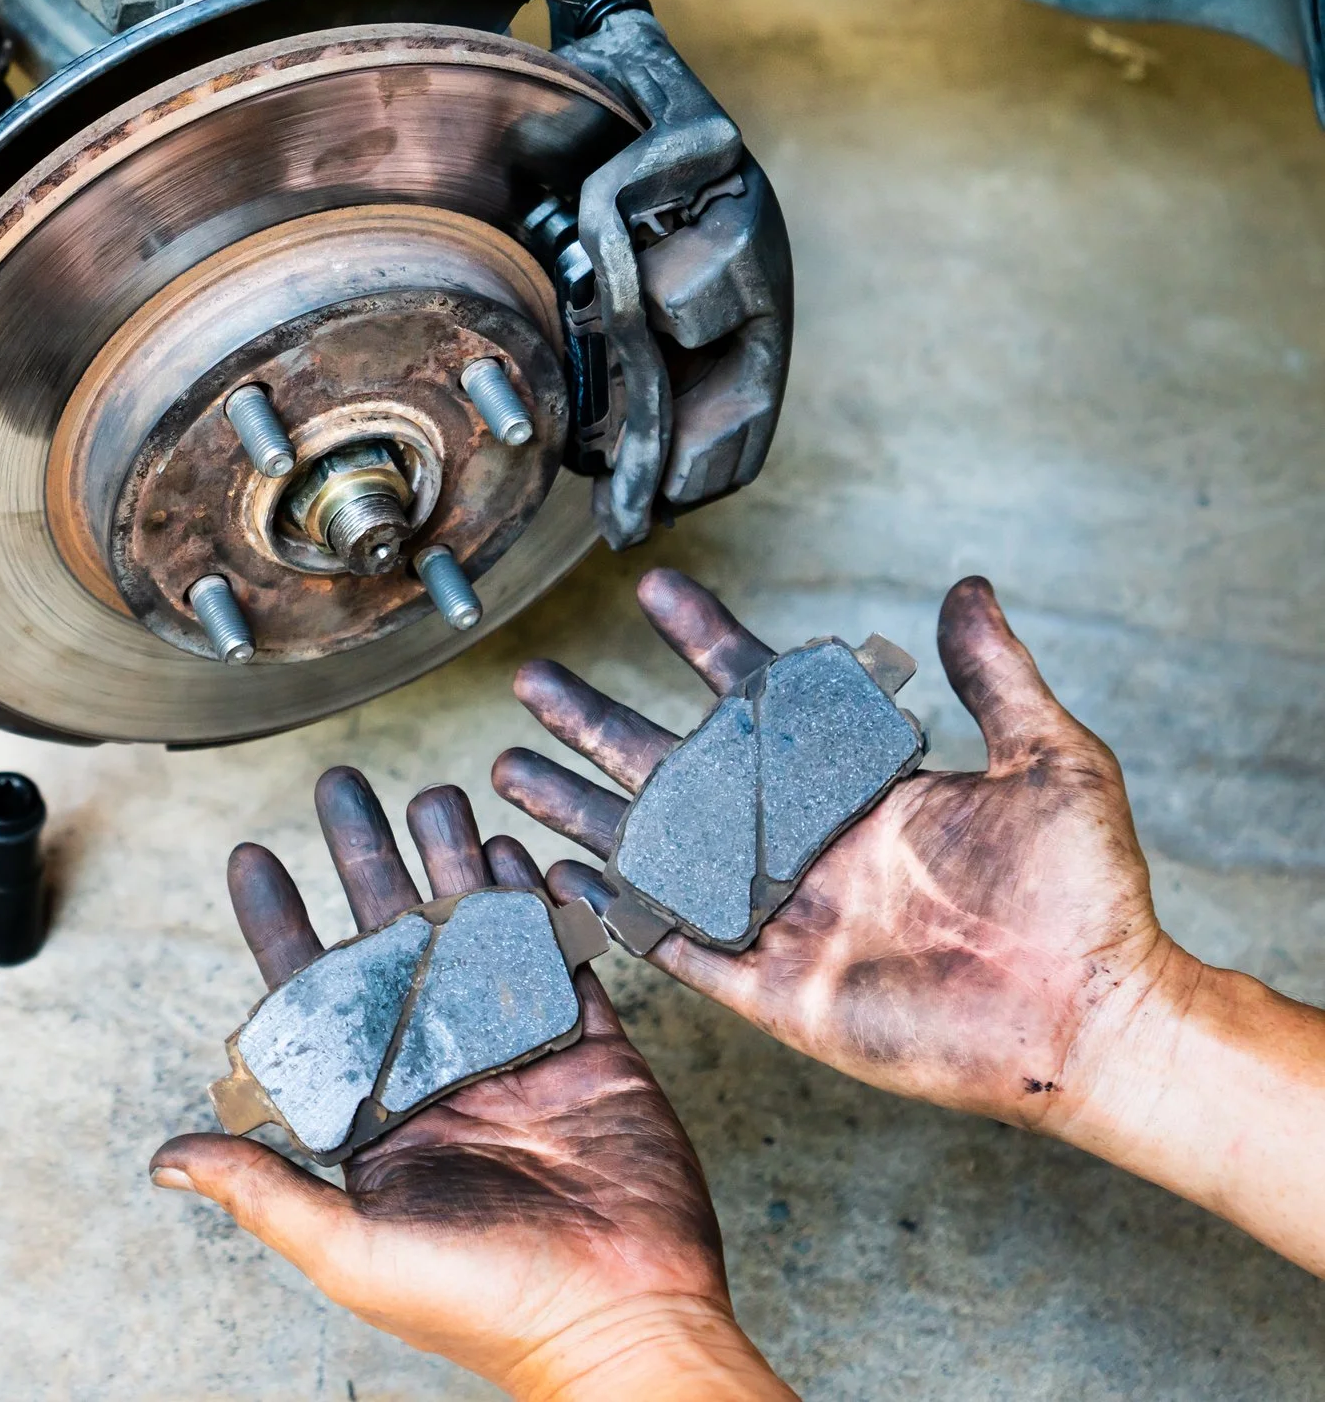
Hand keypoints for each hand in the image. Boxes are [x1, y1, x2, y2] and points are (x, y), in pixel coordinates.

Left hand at [153, 768, 792, 1400]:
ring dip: (451, 861)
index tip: (251, 854)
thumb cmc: (482, 1305)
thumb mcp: (352, 1248)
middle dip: (368, 859)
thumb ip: (265, 1191)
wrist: (620, 1324)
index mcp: (376, 1113)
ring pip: (471, 936)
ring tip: (433, 791)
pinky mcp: (590, 1053)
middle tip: (344, 785)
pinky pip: (556, 961)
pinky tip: (512, 848)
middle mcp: (439, 1073)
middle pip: (392, 943)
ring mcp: (516, 1057)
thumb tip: (165, 1161)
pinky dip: (534, 902)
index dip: (280, 923)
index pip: (313, 998)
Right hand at [492, 570, 1176, 1133]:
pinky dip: (614, 915)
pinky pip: (674, 945)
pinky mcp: (774, 990)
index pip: (759, 697)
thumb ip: (994, 677)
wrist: (1091, 1016)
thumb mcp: (1048, 760)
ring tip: (510, 770)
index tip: (655, 590)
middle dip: (597, 724)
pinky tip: (556, 879)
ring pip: (653, 850)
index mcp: (855, 786)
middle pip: (673, 768)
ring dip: (580, 811)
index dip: (705, 641)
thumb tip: (967, 587)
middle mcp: (804, 843)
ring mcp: (782, 916)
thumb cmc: (1084, 895)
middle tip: (533, 683)